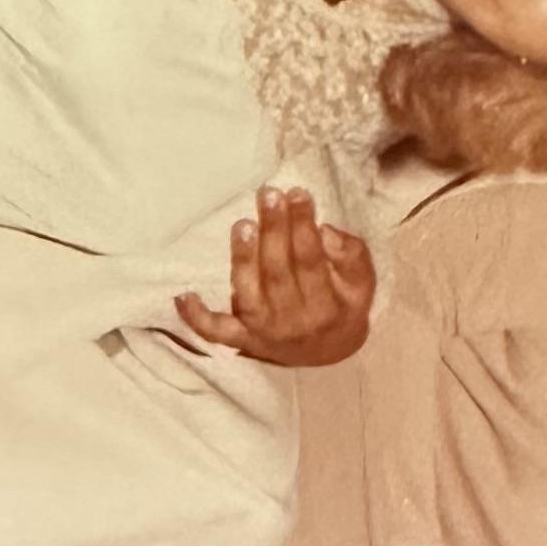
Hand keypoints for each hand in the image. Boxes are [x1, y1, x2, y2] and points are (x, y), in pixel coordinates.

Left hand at [176, 185, 374, 368]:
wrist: (329, 352)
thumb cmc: (344, 304)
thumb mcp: (362, 282)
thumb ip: (351, 256)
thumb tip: (325, 231)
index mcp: (327, 308)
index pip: (311, 262)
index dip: (303, 227)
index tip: (297, 193)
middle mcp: (294, 323)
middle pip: (278, 273)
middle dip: (273, 231)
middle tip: (269, 194)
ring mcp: (264, 333)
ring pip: (248, 294)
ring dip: (242, 259)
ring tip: (243, 224)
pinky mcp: (242, 340)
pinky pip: (217, 331)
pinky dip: (198, 317)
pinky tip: (183, 295)